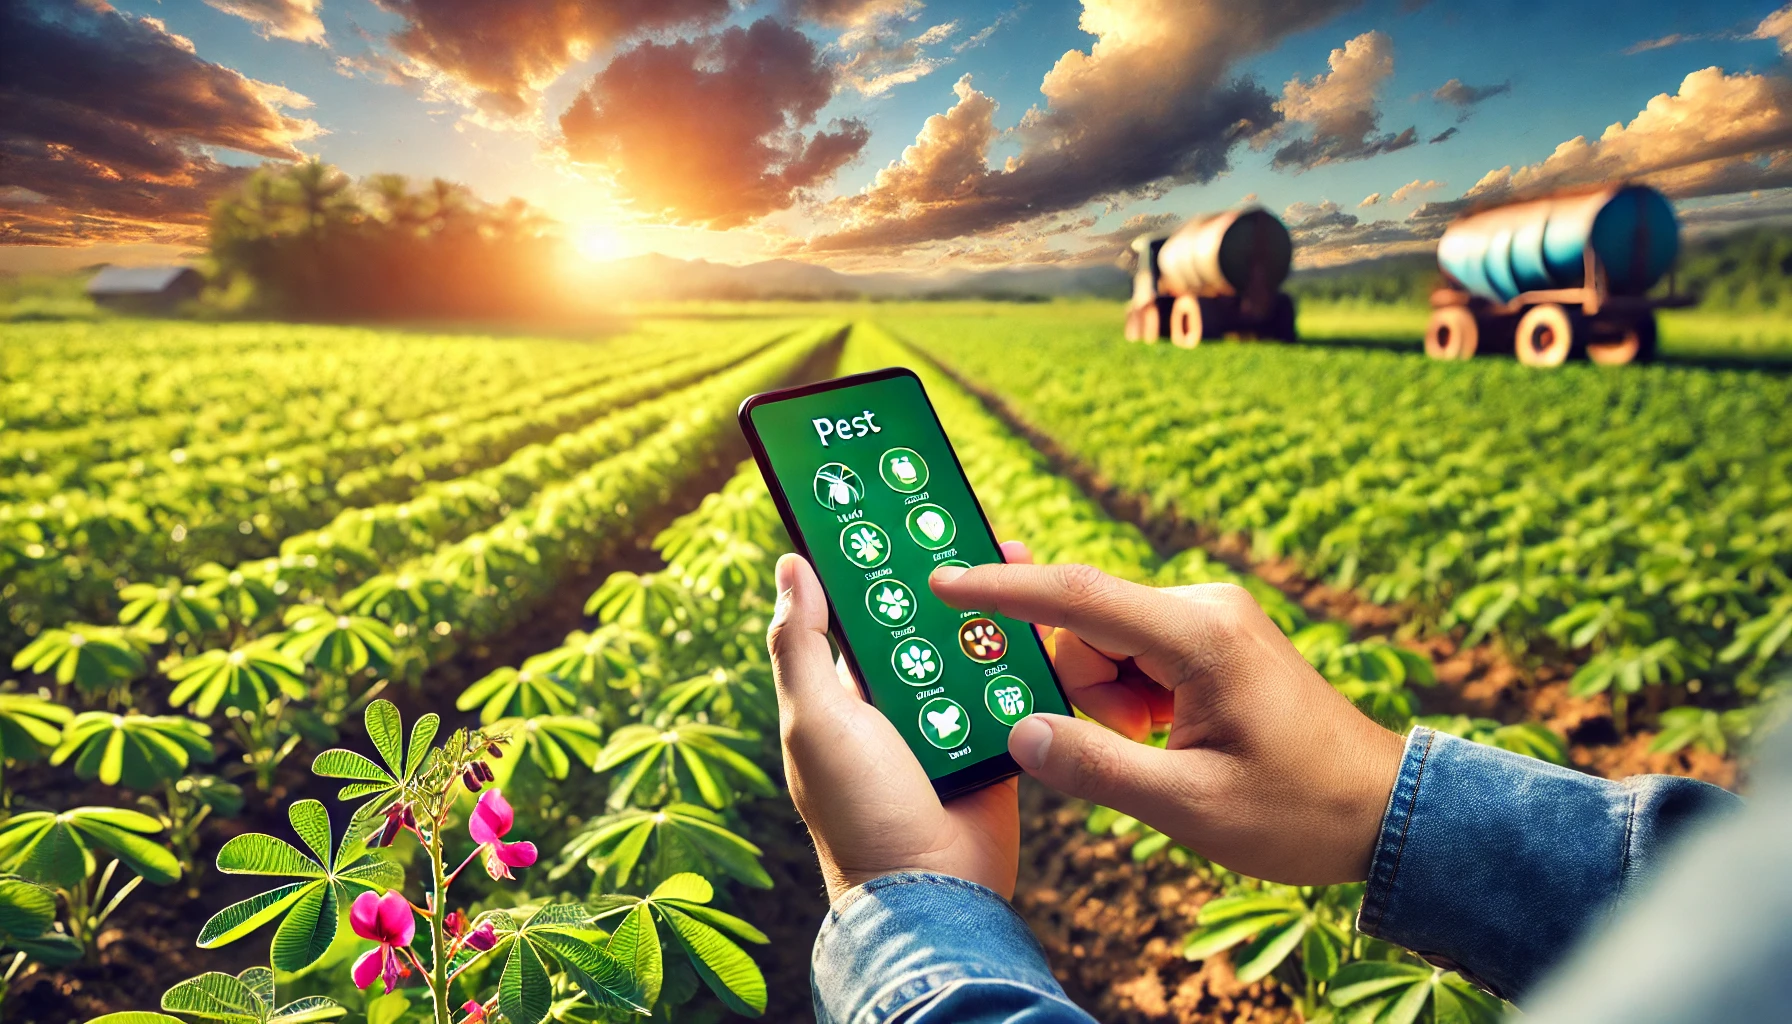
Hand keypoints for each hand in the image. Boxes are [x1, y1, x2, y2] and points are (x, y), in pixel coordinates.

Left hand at [767, 548, 1031, 901]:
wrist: (934, 891)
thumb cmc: (859, 810)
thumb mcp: (814, 720)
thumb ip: (800, 644)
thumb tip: (790, 563)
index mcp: (845, 688)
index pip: (863, 606)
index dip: (881, 560)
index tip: (903, 506)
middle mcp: (896, 699)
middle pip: (926, 619)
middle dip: (951, 575)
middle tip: (979, 521)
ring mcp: (948, 719)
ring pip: (973, 646)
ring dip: (995, 609)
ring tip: (1020, 554)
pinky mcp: (995, 741)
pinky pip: (1013, 687)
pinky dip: (1026, 659)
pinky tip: (1046, 618)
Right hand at [929, 562, 1404, 884]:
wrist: (1383, 812)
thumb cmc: (1299, 812)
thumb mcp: (1190, 806)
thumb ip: (1097, 768)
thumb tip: (1021, 735)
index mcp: (1200, 635)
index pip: (1078, 596)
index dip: (1003, 589)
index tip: (943, 582)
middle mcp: (1204, 608)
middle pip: (1087, 626)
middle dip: (1082, 689)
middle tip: (1133, 745)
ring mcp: (1212, 620)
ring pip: (1107, 643)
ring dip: (1109, 699)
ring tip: (1161, 749)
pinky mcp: (1215, 640)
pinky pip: (1137, 654)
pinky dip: (1131, 697)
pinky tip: (1166, 737)